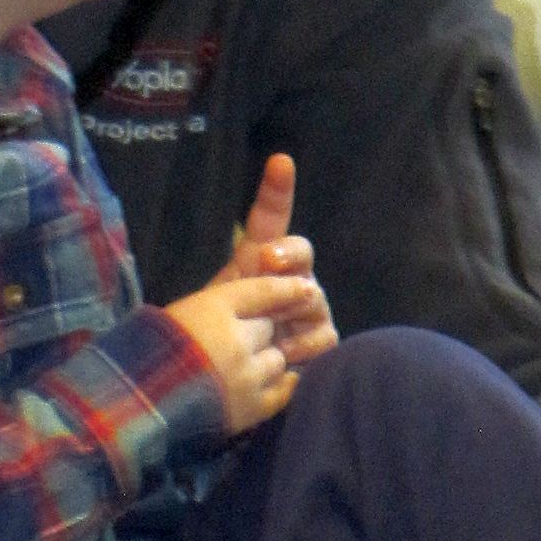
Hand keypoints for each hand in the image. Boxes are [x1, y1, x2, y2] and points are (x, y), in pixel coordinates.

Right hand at [164, 270, 326, 433]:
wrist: (136, 404)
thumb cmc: (151, 351)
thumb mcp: (181, 311)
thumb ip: (220, 303)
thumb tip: (257, 300)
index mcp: (212, 308)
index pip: (262, 291)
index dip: (286, 288)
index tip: (307, 288)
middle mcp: (235, 339)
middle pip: (269, 326)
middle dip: (258, 333)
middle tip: (235, 344)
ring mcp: (246, 375)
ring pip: (277, 358)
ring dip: (264, 362)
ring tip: (237, 370)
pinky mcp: (252, 407)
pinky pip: (283, 389)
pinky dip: (276, 385)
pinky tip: (259, 384)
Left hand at [211, 153, 338, 371]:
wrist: (232, 377)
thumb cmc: (221, 334)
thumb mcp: (217, 303)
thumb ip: (235, 281)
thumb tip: (268, 261)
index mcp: (262, 259)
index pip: (271, 218)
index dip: (277, 190)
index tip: (280, 163)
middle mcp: (293, 276)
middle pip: (301, 252)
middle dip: (288, 255)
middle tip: (268, 261)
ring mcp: (311, 306)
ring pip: (313, 297)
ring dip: (290, 311)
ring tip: (270, 329)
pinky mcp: (321, 338)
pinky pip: (323, 335)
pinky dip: (304, 346)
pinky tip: (286, 354)